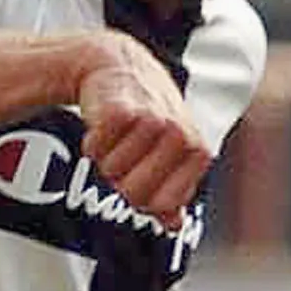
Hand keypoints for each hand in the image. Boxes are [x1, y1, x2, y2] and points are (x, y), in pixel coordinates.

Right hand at [74, 34, 209, 228]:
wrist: (118, 66)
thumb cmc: (146, 114)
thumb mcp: (169, 152)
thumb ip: (173, 192)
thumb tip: (174, 225)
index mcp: (198, 152)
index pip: (161, 206)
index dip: (143, 198)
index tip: (142, 175)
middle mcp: (180, 136)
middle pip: (134, 195)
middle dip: (121, 180)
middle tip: (126, 153)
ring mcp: (152, 121)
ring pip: (111, 172)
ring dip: (107, 157)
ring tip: (119, 134)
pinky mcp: (121, 111)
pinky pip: (95, 150)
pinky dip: (92, 142)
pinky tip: (103, 122)